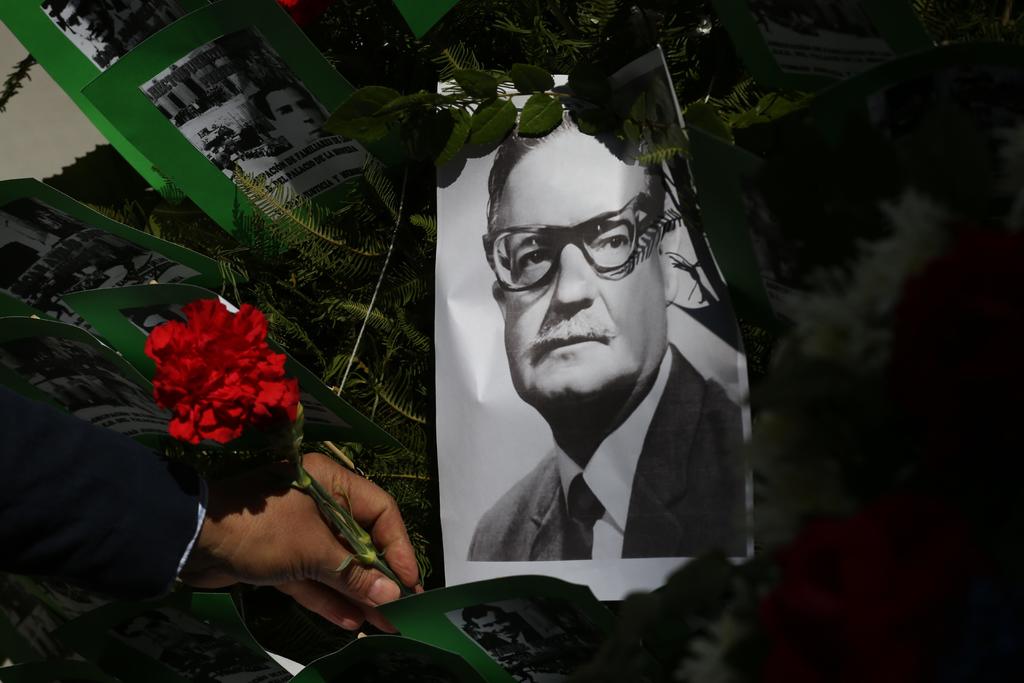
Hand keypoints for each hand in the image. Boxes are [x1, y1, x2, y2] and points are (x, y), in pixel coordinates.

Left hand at [179, 452, 420, 630]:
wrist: (188, 541)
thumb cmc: (261, 530)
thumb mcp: (312, 551)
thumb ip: (353, 574)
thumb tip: (391, 596)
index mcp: (331, 482)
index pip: (380, 512)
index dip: (399, 547)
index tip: (409, 583)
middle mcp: (318, 502)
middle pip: (360, 540)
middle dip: (378, 577)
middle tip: (400, 610)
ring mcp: (297, 531)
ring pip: (336, 563)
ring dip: (356, 593)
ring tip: (382, 625)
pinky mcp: (278, 557)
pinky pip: (311, 577)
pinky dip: (328, 597)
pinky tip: (350, 622)